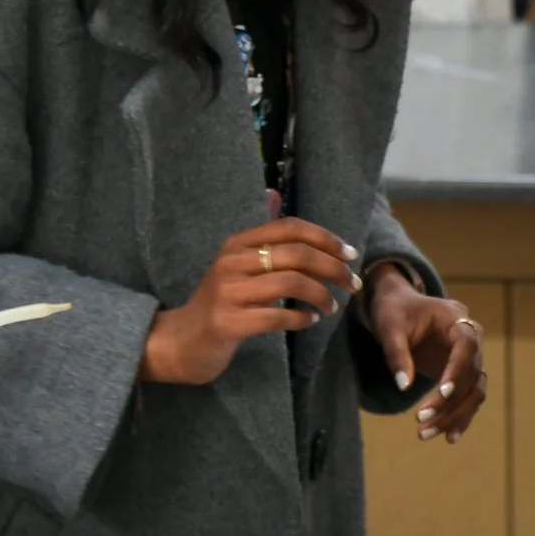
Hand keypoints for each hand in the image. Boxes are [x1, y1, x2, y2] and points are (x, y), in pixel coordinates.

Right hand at [142, 219, 357, 384]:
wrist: (182, 341)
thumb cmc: (221, 302)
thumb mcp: (237, 264)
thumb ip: (262, 237)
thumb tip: (274, 194)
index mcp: (237, 244)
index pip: (290, 228)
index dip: (325, 238)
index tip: (350, 254)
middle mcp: (232, 262)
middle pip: (296, 255)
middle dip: (333, 268)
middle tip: (352, 284)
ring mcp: (228, 292)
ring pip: (290, 283)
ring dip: (321, 295)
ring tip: (332, 306)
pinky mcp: (229, 322)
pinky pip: (277, 317)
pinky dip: (301, 318)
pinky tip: (310, 320)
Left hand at [364, 264, 487, 439]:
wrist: (397, 307)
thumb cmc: (393, 311)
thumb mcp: (389, 328)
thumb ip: (397, 355)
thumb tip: (404, 388)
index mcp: (455, 318)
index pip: (466, 345)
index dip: (457, 369)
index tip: (442, 392)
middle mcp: (471, 338)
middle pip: (472, 374)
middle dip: (448, 401)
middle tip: (420, 420)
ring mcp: (469, 357)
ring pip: (474, 391)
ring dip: (455, 415)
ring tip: (426, 434)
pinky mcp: (461, 373)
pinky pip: (467, 397)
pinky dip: (458, 416)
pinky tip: (447, 437)